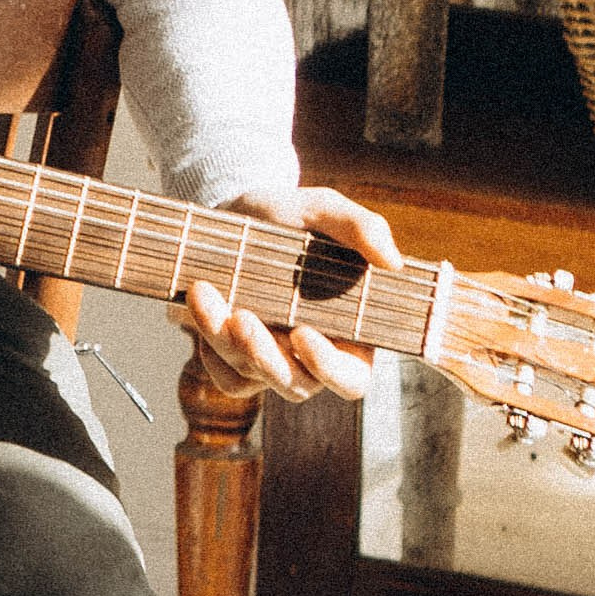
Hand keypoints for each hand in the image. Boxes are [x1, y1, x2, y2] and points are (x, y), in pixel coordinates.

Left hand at [177, 185, 400, 403]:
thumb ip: (361, 228)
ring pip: (252, 375)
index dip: (330, 368)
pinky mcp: (237, 359)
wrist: (239, 209)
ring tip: (203, 293)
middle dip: (266, 358)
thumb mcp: (324, 209)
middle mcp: (311, 357)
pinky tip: (201, 310)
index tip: (304, 335)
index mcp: (349, 332)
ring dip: (225, 340)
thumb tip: (393, 261)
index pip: (352, 378)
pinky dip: (209, 352)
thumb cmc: (293, 215)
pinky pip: (225, 378)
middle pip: (297, 386)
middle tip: (242, 318)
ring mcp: (273, 360)